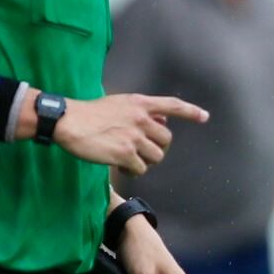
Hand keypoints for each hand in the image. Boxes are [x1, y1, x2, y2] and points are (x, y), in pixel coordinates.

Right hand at [55, 94, 206, 174]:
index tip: (204, 117)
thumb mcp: (118, 103)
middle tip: (140, 150)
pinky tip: (119, 165)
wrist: (69, 122)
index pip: (173, 105)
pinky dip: (132, 170)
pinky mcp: (126, 154)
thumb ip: (139, 111)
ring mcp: (135, 137)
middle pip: (165, 140)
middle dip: (156, 148)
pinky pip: (141, 168)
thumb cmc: (89, 113)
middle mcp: (142, 119)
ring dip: (145, 161)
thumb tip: (159, 120)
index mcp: (140, 103)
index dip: (190, 112)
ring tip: (127, 158)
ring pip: (156, 157)